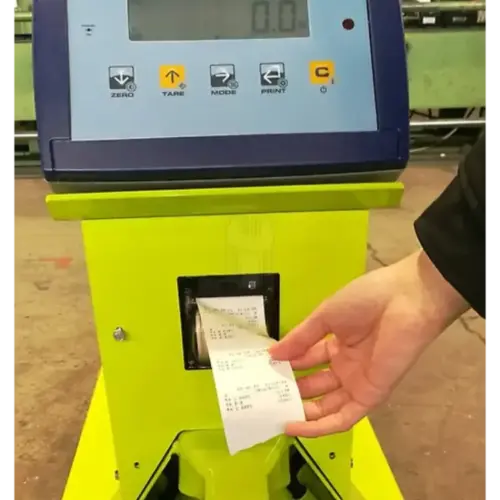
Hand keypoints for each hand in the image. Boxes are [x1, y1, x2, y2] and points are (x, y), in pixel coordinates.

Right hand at [269, 250, 467, 437]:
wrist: (406, 300)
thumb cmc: (364, 300)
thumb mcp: (325, 316)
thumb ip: (300, 339)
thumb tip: (271, 354)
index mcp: (335, 343)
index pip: (305, 359)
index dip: (285, 365)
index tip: (261, 372)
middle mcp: (345, 365)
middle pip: (314, 385)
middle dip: (291, 391)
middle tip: (264, 398)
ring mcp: (357, 382)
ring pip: (326, 405)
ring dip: (302, 412)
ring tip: (274, 416)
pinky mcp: (370, 396)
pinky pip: (344, 417)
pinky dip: (320, 426)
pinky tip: (296, 426)